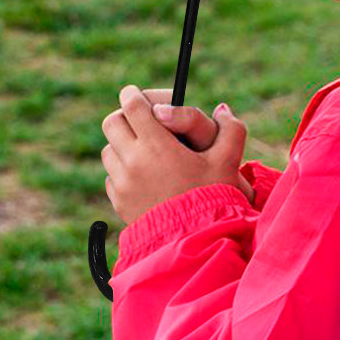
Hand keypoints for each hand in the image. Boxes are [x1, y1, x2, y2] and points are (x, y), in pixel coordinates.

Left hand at [102, 85, 252, 226]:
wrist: (195, 245)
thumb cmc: (212, 200)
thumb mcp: (228, 162)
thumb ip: (231, 129)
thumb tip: (221, 109)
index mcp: (155, 144)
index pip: (131, 105)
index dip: (133, 94)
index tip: (137, 94)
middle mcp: (133, 161)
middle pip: (113, 122)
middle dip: (126, 116)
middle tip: (142, 120)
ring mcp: (122, 183)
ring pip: (109, 149)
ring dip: (122, 144)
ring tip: (145, 150)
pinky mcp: (118, 202)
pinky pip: (112, 176)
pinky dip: (122, 170)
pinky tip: (144, 176)